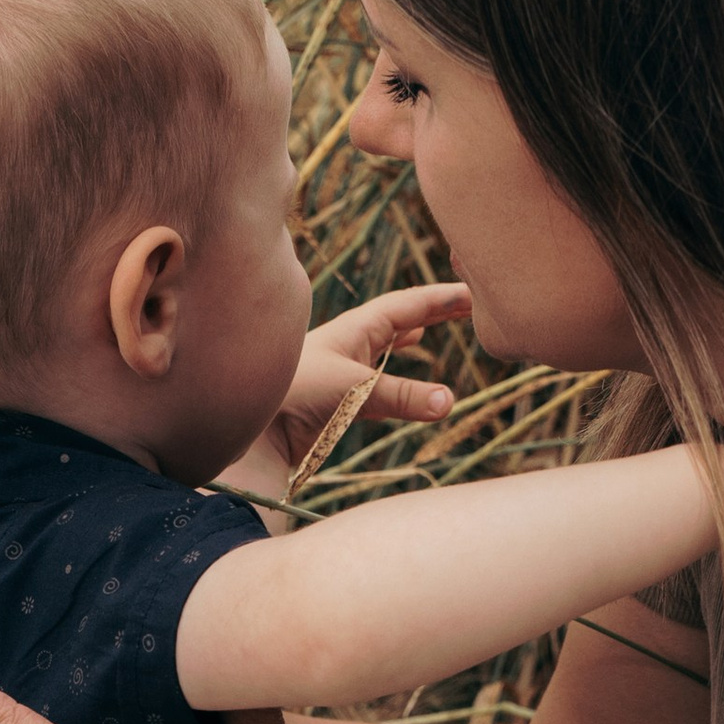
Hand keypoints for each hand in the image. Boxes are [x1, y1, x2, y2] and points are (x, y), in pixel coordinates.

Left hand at [223, 286, 465, 494]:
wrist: (251, 433)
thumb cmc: (294, 397)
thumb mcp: (354, 390)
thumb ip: (401, 397)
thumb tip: (449, 402)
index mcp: (354, 329)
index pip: (407, 306)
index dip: (440, 299)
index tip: (473, 291)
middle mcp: (349, 346)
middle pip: (398, 319)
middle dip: (430, 311)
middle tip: (463, 303)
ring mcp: (343, 373)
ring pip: (385, 349)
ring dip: (408, 337)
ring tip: (427, 328)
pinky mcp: (337, 403)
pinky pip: (377, 383)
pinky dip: (395, 376)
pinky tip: (398, 378)